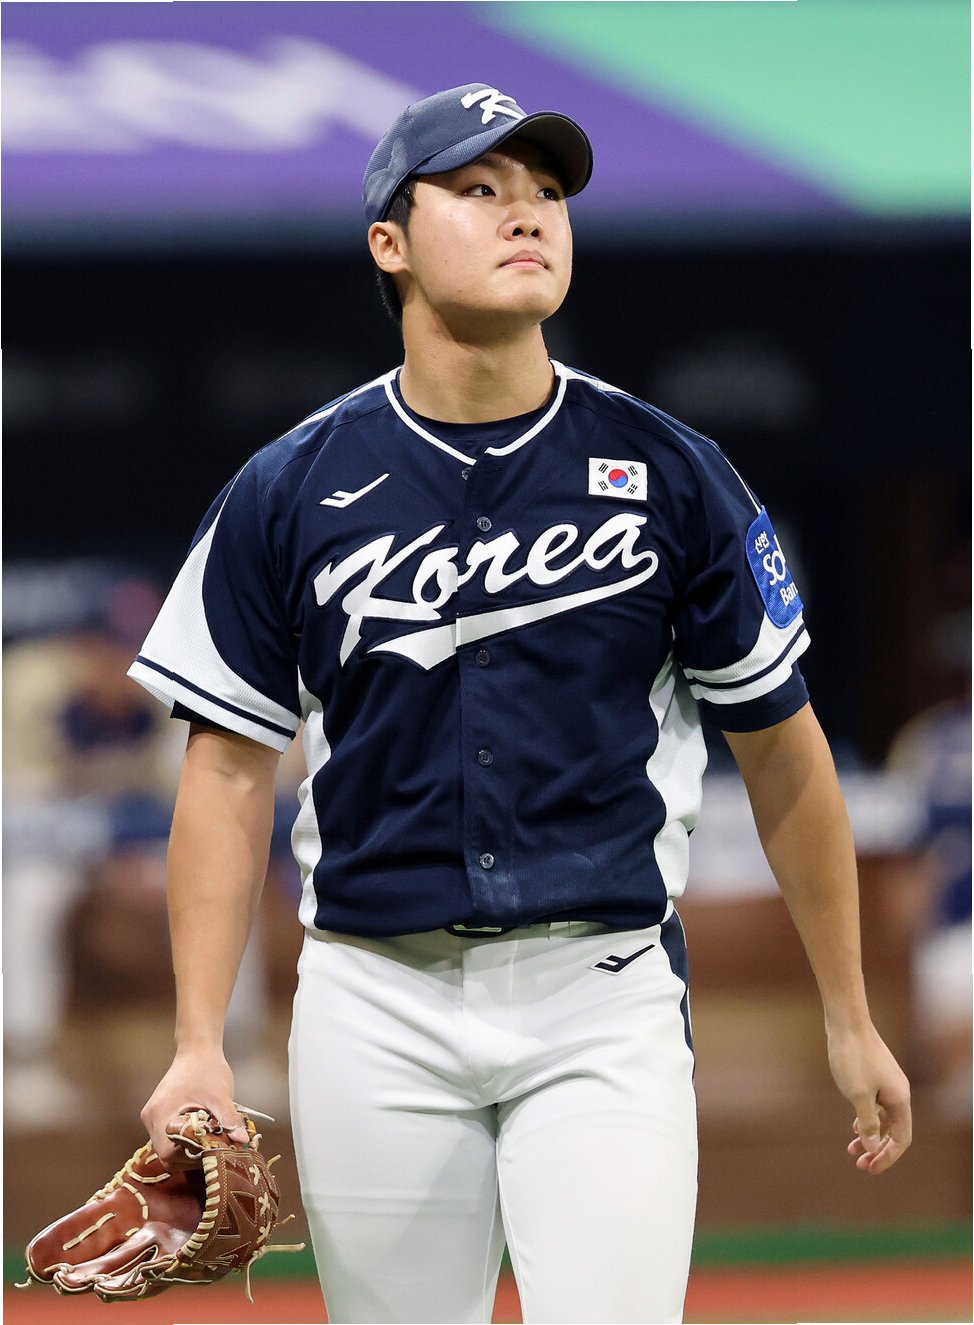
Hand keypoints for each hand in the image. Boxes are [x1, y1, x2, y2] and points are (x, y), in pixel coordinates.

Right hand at [140, 1049, 248, 1168]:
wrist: (198, 1049)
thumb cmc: (208, 1070)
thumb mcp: (221, 1097)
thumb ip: (230, 1120)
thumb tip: (242, 1140)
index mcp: (160, 1114)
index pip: (167, 1154)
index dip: (188, 1158)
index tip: (209, 1151)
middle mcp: (150, 1117)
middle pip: (165, 1153)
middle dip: (188, 1155)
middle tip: (211, 1146)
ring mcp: (151, 1115)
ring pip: (165, 1145)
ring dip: (186, 1146)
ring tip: (207, 1137)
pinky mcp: (157, 1112)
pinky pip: (166, 1135)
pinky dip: (182, 1138)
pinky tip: (199, 1129)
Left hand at [827, 1020, 911, 1174]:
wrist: (847, 1022)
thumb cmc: (852, 1058)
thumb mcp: (858, 1095)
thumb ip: (867, 1123)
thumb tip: (872, 1147)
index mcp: (900, 1100)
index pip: (901, 1139)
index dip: (888, 1157)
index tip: (870, 1169)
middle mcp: (899, 1093)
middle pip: (894, 1131)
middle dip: (879, 1150)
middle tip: (860, 1164)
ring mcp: (888, 1083)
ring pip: (884, 1118)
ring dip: (870, 1135)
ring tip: (852, 1150)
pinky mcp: (876, 1075)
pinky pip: (877, 1105)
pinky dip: (867, 1118)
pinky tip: (855, 1125)